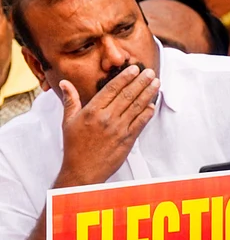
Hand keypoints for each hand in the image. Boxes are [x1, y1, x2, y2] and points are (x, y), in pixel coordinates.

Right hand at [54, 66, 159, 187]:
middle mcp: (106, 118)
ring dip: (148, 93)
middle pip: (127, 95)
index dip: (125, 77)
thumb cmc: (75, 146)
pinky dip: (148, 112)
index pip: (112, 89)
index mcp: (92, 111)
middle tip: (150, 72)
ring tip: (156, 83)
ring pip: (136, 107)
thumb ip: (70, 100)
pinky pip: (140, 123)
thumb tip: (65, 83)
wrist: (83, 170)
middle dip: (141, 82)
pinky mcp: (127, 140)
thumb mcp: (68, 121)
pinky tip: (153, 104)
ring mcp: (118, 129)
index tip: (134, 69)